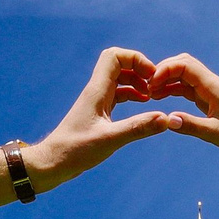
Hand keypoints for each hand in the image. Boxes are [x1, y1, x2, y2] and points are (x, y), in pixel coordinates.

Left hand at [24, 48, 169, 191]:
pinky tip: (143, 106)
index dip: (136, 59)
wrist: (53, 162)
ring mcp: (96, 101)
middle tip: (155, 86)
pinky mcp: (98, 112)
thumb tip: (166, 119)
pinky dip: (132, 95)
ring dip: (137, 82)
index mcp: (97, 91)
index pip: (115, 57)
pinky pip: (118, 94)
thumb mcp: (110, 140)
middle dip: (139, 69)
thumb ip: (138, 128)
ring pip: (119, 79)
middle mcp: (96, 91)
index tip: (151, 76)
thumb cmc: (75, 150)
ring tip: (152, 96)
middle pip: (119, 64)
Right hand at [148, 54, 218, 203]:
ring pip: (184, 74)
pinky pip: (187, 87)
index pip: (185, 65)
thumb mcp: (214, 134)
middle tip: (147, 88)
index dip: (165, 70)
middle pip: (183, 64)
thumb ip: (191, 125)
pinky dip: (173, 89)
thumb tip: (168, 119)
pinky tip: (161, 98)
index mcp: (214, 86)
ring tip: (150, 94)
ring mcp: (210, 89)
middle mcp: (212, 83)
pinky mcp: (209, 97)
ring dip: (167, 80)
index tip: (151, 85)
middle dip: (163, 71)